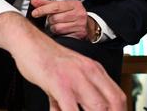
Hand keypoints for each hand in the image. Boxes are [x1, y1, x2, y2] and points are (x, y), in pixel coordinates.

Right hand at [0, 12, 125, 109]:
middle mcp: (89, 72)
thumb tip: (70, 110)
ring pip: (98, 107)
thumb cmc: (46, 58)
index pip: (118, 96)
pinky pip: (71, 109)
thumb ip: (74, 95)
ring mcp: (75, 78)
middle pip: (114, 103)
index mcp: (95, 69)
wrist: (28, 41)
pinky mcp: (59, 83)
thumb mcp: (68, 75)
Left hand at [30, 0, 88, 39]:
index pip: (55, 6)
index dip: (43, 9)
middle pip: (55, 18)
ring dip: (53, 27)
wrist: (89, 26)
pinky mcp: (78, 35)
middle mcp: (79, 14)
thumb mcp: (62, 6)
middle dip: (50, 19)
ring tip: (58, 24)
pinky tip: (63, 30)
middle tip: (53, 18)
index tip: (34, 13)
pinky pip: (62, 35)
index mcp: (74, 4)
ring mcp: (79, 25)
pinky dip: (59, 33)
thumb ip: (47, 3)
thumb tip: (34, 1)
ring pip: (57, 28)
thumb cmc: (73, 14)